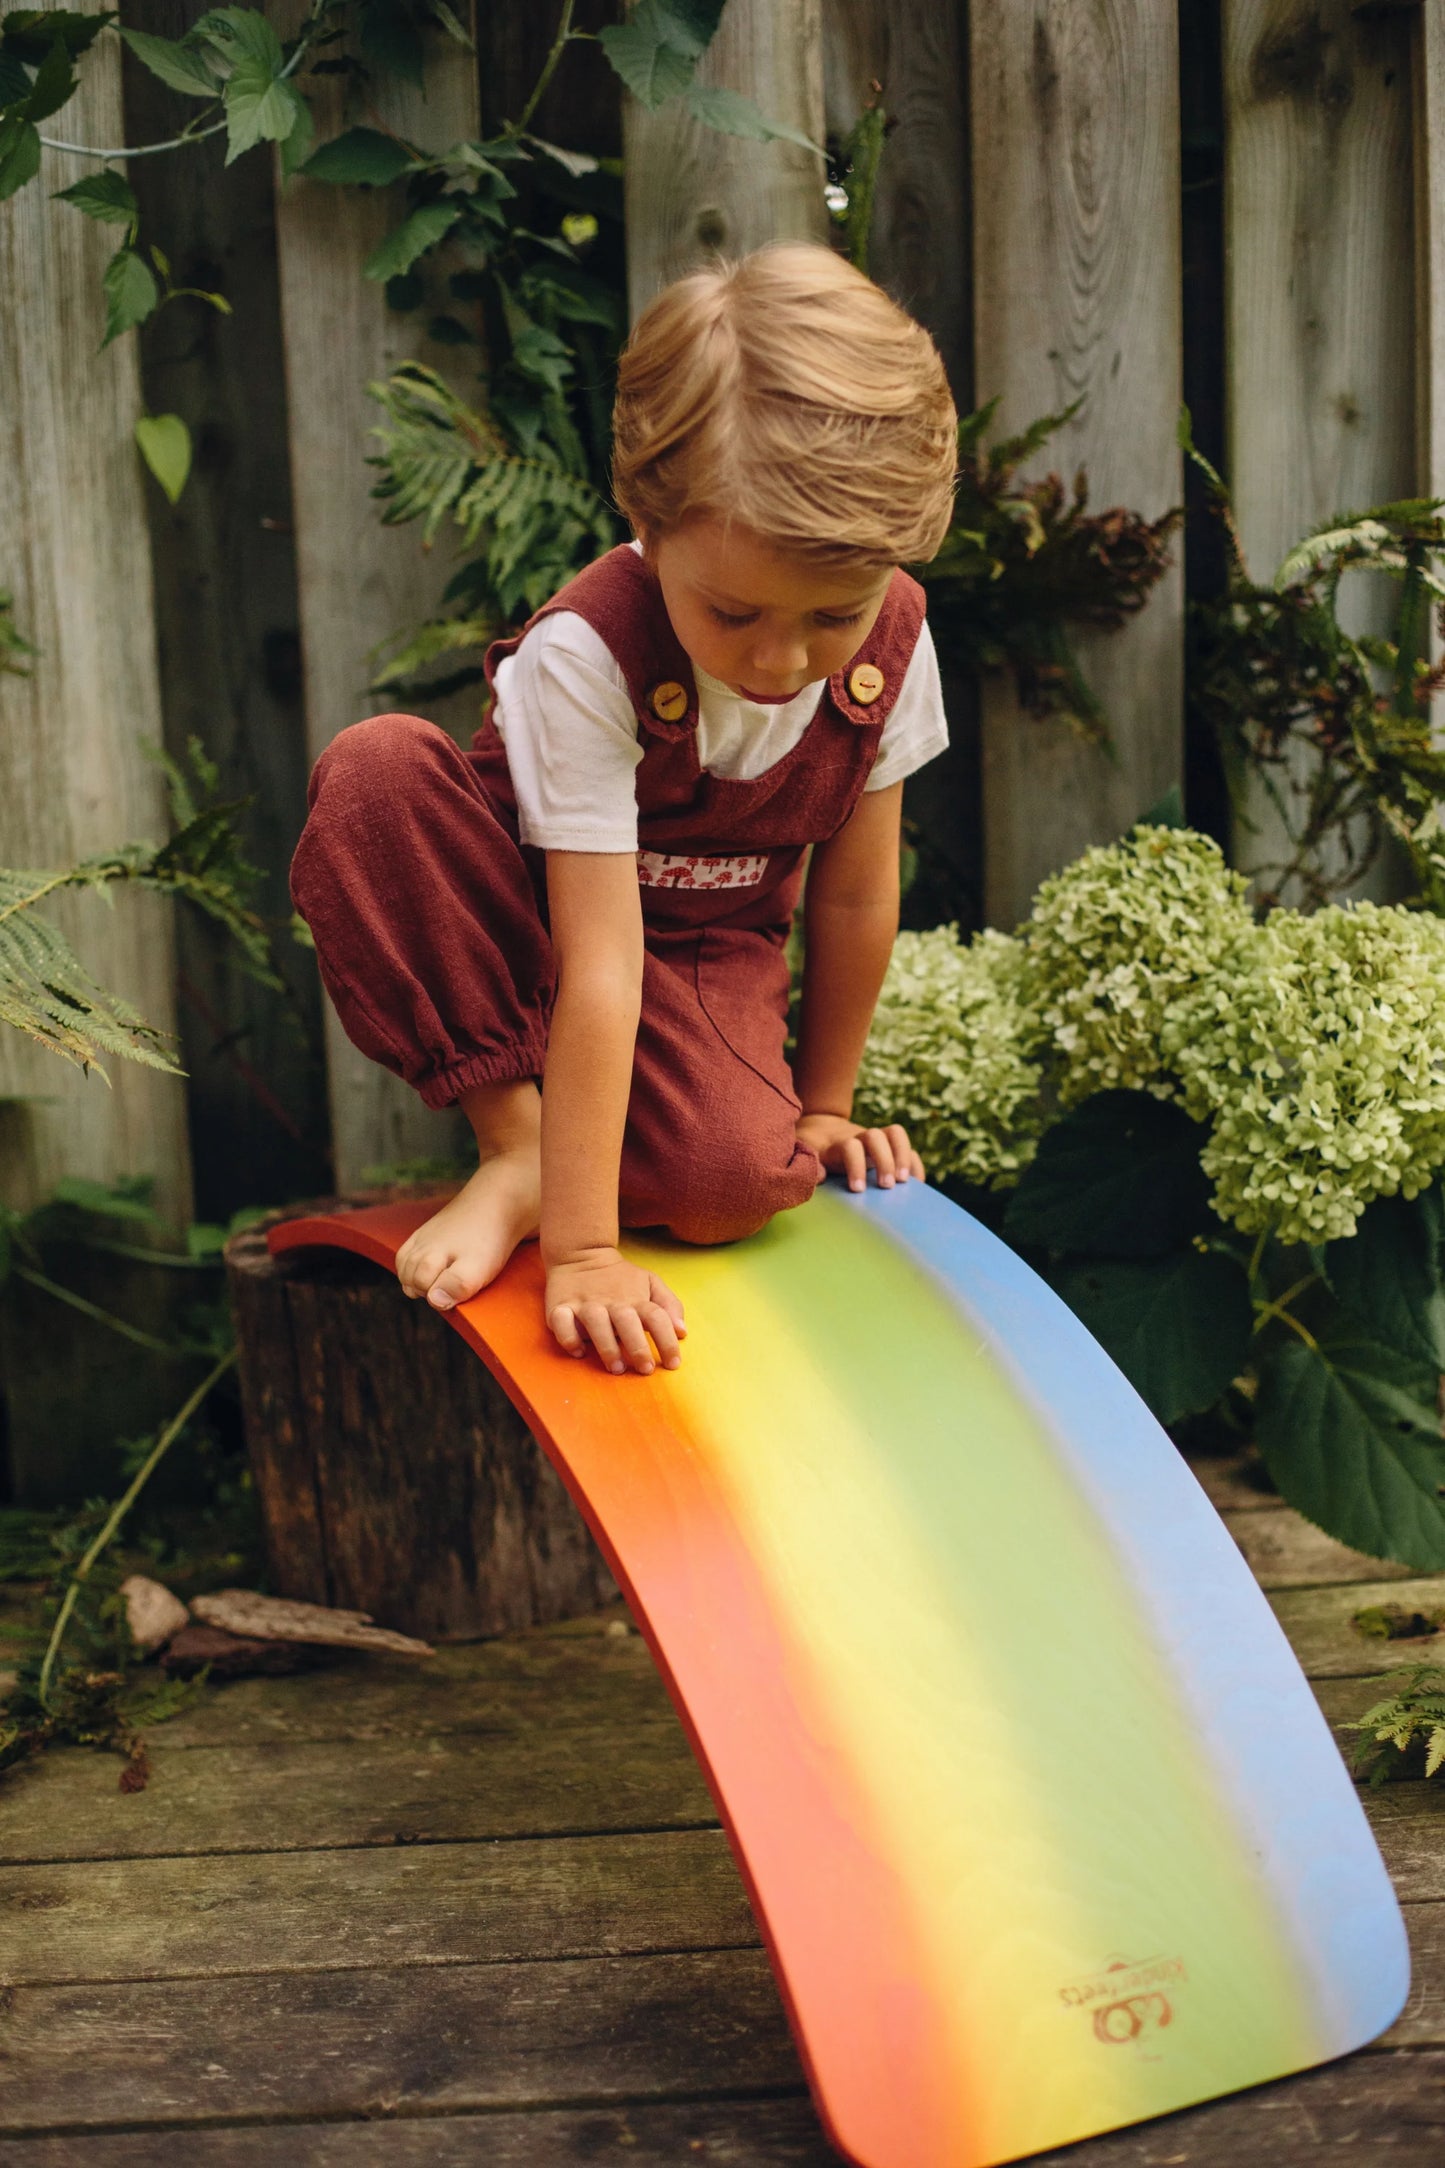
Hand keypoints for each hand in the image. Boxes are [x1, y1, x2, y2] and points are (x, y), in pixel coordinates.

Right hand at [544, 1245, 686, 1374]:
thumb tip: (682, 1331)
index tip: (673, 1364)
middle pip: (628, 1322)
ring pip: (596, 1323)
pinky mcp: (560, 1306)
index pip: (657, 1317)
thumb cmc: (620, 1277)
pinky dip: (569, 1338)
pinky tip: (578, 1351)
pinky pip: (562, 1323)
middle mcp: (612, 1301)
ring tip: (616, 1368)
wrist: (581, 1254)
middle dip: (638, 1347)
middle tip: (645, 1369)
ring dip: (607, 1347)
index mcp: (636, 1298)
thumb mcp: (650, 1282)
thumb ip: (668, 1305)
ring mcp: (585, 1303)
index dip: (667, 1341)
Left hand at [796, 1112, 924, 1192]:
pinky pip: (908, 1148)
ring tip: (906, 1182)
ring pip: (895, 1135)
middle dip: (884, 1160)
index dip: (855, 1166)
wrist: (821, 1128)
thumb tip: (820, 1176)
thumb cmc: (812, 1148)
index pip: (850, 1147)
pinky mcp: (888, 1146)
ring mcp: (876, 1139)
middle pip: (876, 1136)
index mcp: (838, 1142)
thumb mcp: (803, 1153)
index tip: (857, 1189)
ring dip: (903, 1156)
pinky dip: (915, 1164)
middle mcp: (859, 1137)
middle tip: (886, 1186)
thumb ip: (807, 1164)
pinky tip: (917, 1185)